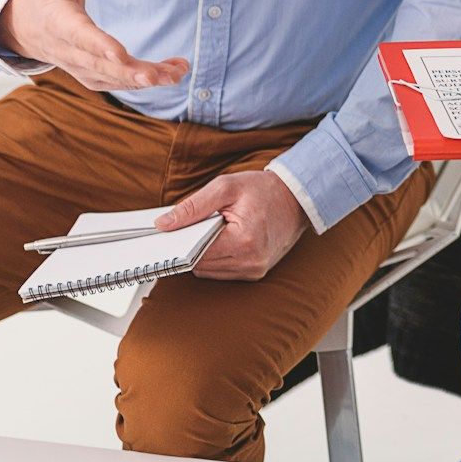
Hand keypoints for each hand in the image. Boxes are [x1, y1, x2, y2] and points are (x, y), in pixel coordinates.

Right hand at [0, 0, 188, 91]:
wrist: (25, 24)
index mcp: (57, 20)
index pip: (78, 35)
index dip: (99, 45)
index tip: (121, 54)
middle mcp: (67, 49)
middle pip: (97, 65)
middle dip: (127, 72)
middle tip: (157, 77)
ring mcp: (78, 66)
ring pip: (110, 78)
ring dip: (143, 79)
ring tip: (175, 75)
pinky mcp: (90, 74)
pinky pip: (115, 82)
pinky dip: (142, 81)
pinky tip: (170, 74)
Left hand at [156, 170, 308, 280]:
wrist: (296, 198)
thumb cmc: (263, 190)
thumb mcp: (226, 187)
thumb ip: (192, 207)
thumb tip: (164, 224)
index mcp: (243, 241)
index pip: (194, 253)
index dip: (181, 242)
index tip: (173, 232)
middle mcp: (250, 261)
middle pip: (199, 265)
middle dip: (193, 246)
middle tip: (200, 224)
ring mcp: (255, 270)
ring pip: (208, 271)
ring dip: (205, 253)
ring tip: (216, 230)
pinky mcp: (256, 273)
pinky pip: (222, 272)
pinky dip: (217, 258)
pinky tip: (224, 240)